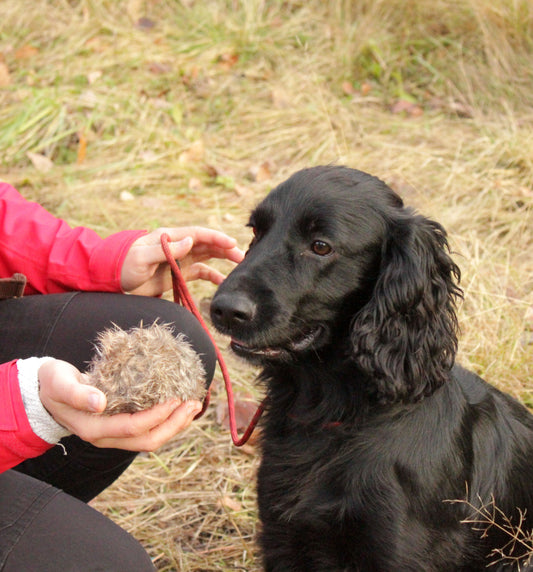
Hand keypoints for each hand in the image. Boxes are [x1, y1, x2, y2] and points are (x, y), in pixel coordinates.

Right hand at [38, 359, 201, 450]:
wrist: (45, 393)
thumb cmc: (54, 384)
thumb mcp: (60, 383)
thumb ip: (77, 393)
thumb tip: (100, 402)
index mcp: (94, 428)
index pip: (132, 428)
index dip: (156, 416)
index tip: (174, 399)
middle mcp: (106, 437)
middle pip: (147, 441)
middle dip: (174, 425)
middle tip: (193, 404)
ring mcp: (114, 436)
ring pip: (150, 440)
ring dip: (175, 425)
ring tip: (194, 407)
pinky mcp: (120, 428)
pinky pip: (148, 431)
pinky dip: (167, 421)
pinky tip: (179, 408)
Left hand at [121, 227, 243, 295]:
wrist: (111, 279)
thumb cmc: (123, 265)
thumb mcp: (141, 257)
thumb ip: (166, 250)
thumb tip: (189, 241)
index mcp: (170, 237)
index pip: (198, 234)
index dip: (216, 237)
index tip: (232, 243)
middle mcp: (177, 246)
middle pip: (207, 245)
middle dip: (225, 249)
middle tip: (242, 257)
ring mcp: (179, 260)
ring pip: (207, 257)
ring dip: (222, 260)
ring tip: (239, 266)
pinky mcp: (178, 274)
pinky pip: (199, 273)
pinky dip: (212, 277)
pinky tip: (222, 283)